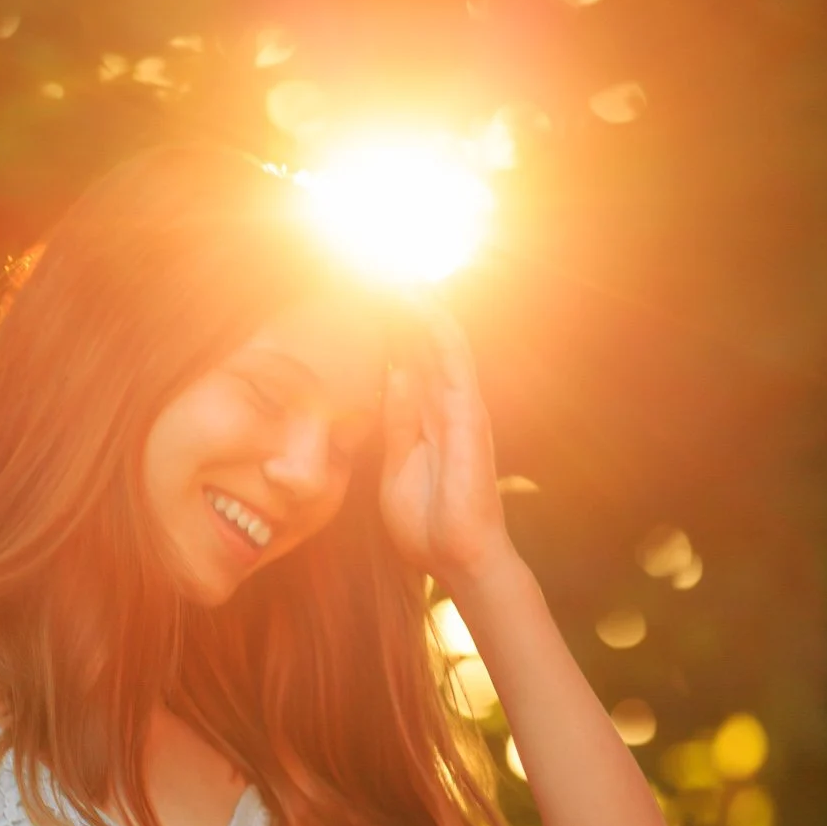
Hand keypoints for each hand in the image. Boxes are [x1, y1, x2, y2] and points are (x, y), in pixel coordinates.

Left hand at [377, 293, 516, 590]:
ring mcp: (459, 406)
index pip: (404, 360)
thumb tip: (390, 379)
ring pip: (440, 340)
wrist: (457, 557)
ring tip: (393, 268)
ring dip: (418, 305)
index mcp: (422, 419)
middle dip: (399, 307)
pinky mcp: (468, 412)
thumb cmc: (427, 524)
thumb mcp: (394, 469)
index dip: (385, 329)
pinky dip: (437, 327)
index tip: (358, 301)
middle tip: (372, 268)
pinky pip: (454, 359)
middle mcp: (443, 405)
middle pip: (421, 342)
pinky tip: (418, 299)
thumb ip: (394, 425)